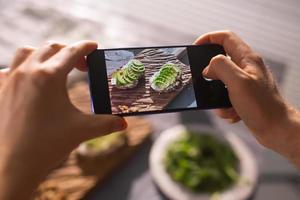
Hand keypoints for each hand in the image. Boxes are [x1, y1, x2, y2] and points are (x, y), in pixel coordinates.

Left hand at [0, 41, 126, 199]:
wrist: (12, 165)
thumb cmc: (47, 145)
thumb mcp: (82, 130)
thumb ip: (106, 124)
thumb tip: (123, 123)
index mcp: (49, 76)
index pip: (72, 52)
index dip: (86, 47)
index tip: (94, 46)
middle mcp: (28, 72)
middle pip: (51, 48)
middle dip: (69, 51)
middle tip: (81, 65)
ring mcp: (10, 80)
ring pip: (26, 52)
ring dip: (43, 54)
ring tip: (54, 67)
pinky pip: (8, 69)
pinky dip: (21, 68)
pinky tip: (28, 80)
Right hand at [195, 31, 299, 166]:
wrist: (277, 130)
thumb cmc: (262, 106)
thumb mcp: (237, 82)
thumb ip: (221, 67)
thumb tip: (208, 68)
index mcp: (247, 59)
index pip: (225, 37)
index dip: (208, 38)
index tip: (195, 48)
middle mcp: (247, 67)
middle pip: (221, 60)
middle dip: (210, 74)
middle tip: (204, 82)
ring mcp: (246, 82)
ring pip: (221, 81)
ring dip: (216, 94)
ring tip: (222, 105)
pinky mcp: (244, 96)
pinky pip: (226, 96)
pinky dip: (224, 105)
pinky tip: (232, 113)